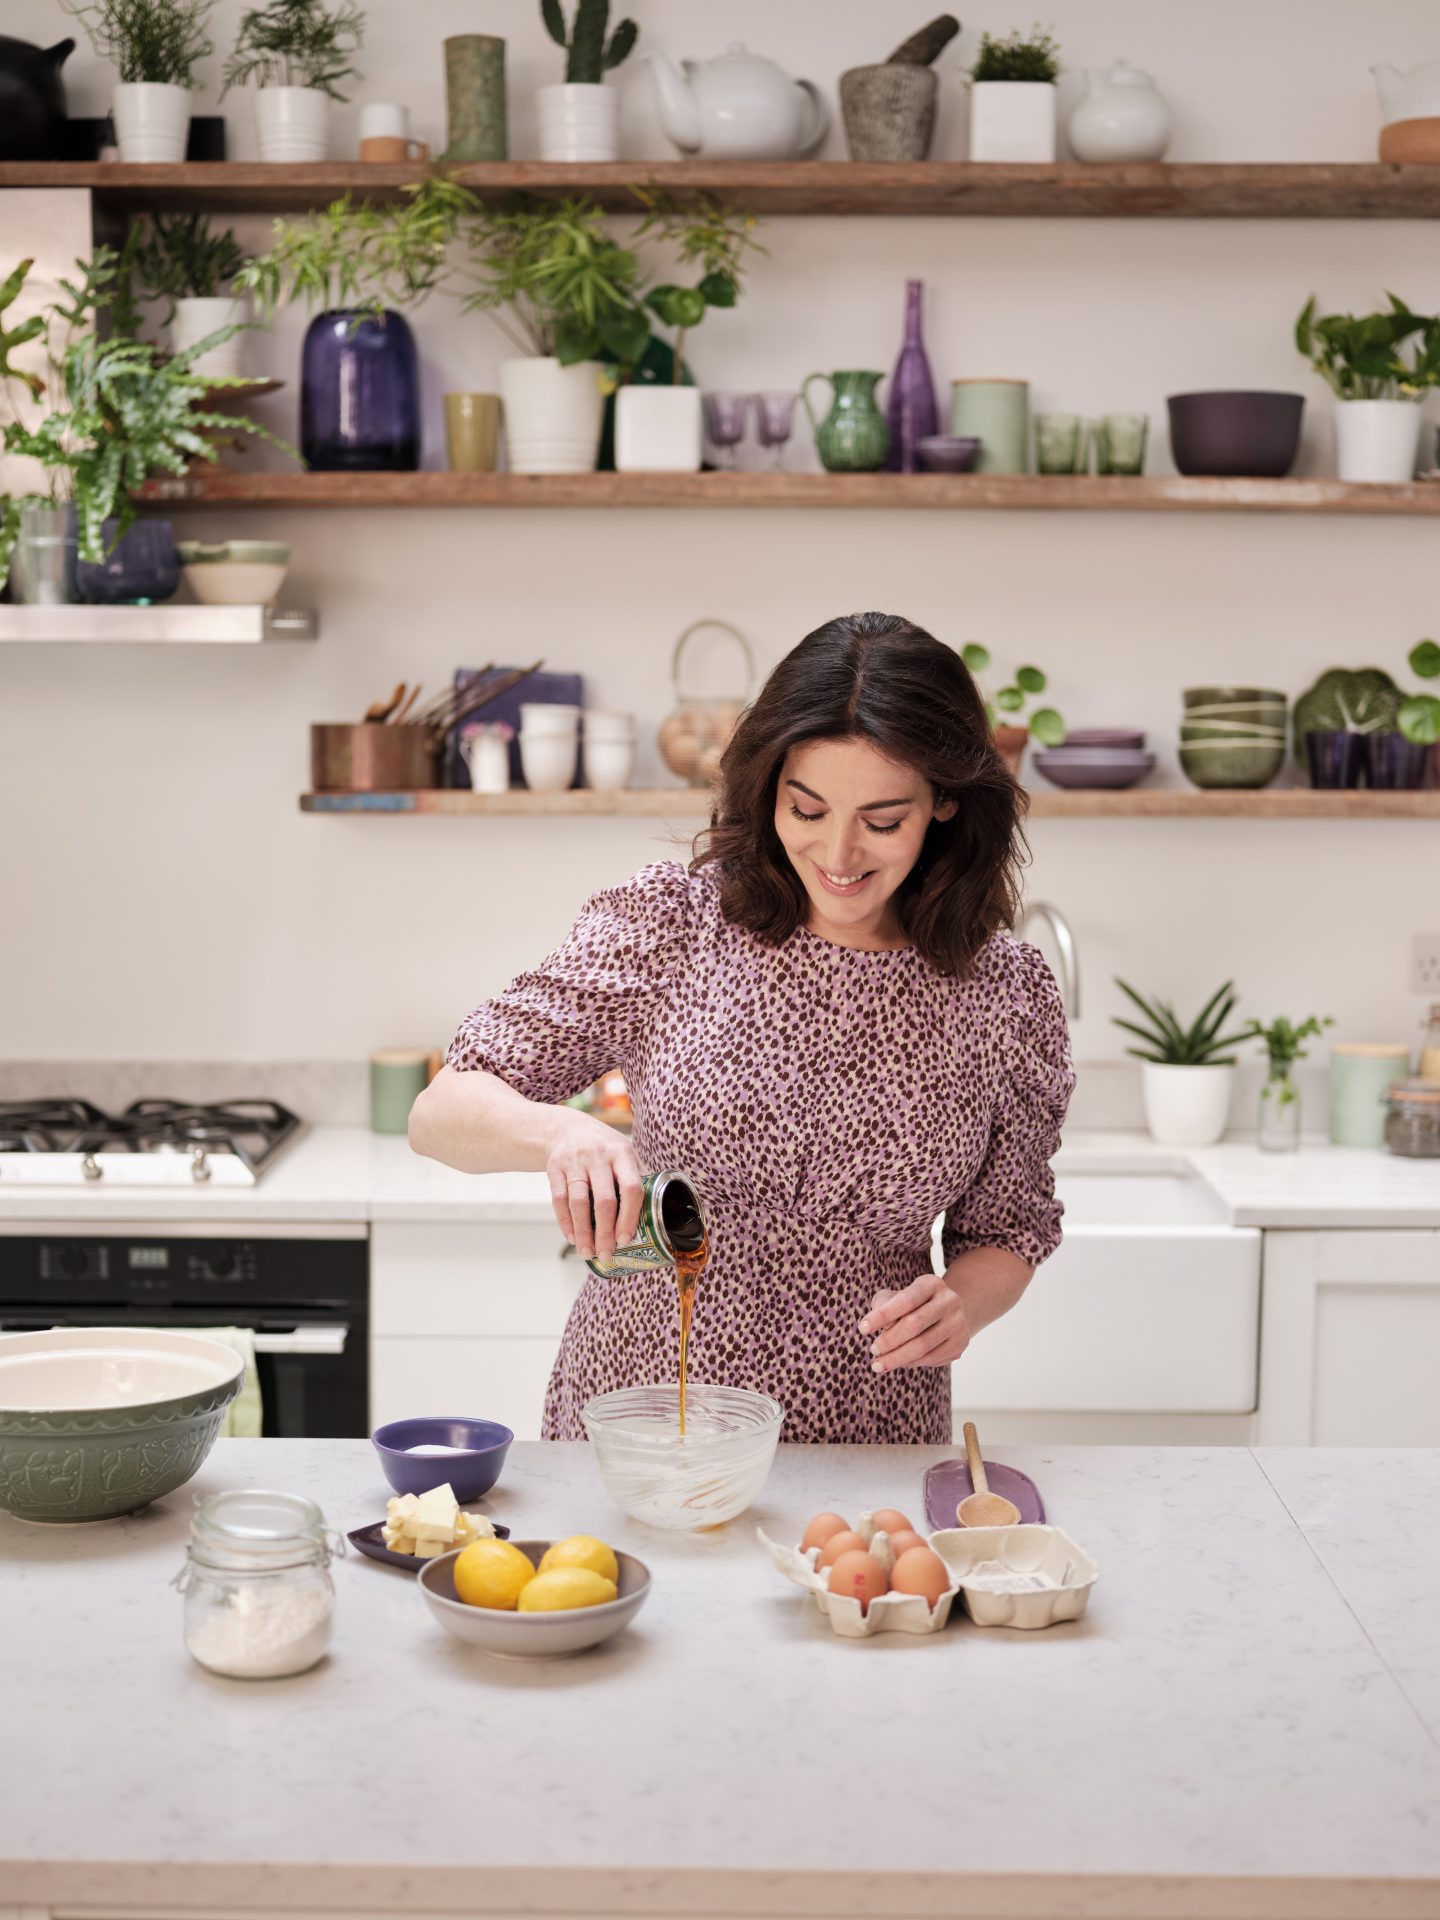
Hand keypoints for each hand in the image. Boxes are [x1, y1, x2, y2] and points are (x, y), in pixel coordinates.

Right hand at [544, 1113, 643, 1261]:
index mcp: (622, 1153)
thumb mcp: (624, 1153)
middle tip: (606, 1254)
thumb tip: (658, 1210)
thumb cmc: (604, 1148)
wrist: (566, 1129)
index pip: (631, 1188)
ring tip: (587, 1252)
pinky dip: (565, 1222)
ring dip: (583, 1232)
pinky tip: (572, 1238)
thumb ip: (638, 1177)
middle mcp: (598, 1156)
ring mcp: (575, 1161)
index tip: (626, 1239)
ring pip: (578, 1203)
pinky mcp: (555, 1168)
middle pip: (604, 1200)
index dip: (630, 1217)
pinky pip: (558, 1200)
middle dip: (605, 1232)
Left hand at [859, 1274, 970, 1372]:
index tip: (862, 1328)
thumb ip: (884, 1306)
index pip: (905, 1300)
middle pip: (915, 1324)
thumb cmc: (912, 1304)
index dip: (882, 1316)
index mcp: (931, 1283)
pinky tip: (900, 1363)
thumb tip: (884, 1330)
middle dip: (889, 1340)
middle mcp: (949, 1300)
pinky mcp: (961, 1343)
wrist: (948, 1313)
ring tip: (879, 1364)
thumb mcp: (896, 1297)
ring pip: (924, 1345)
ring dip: (897, 1358)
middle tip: (872, 1350)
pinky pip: (933, 1358)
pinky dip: (913, 1363)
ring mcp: (958, 1322)